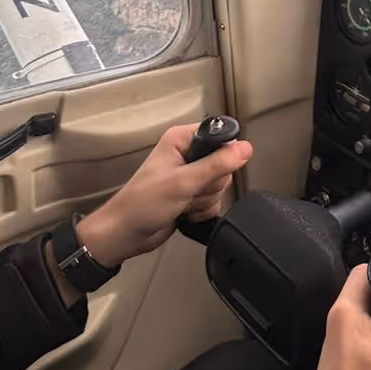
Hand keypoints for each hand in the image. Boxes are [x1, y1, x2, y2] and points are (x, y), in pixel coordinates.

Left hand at [77, 124, 250, 267]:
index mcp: (181, 140)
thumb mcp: (183, 182)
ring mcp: (190, 176)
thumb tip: (244, 148)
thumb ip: (216, 164)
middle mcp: (186, 154)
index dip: (222, 154)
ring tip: (183, 202)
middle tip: (189, 190)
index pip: (220, 136)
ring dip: (204, 200)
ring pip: (220, 185)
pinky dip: (203, 210)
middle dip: (210, 184)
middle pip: (224, 164)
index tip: (210, 170)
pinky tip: (186, 212)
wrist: (126, 234)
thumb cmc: (141, 204)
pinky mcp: (192, 194)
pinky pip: (214, 200)